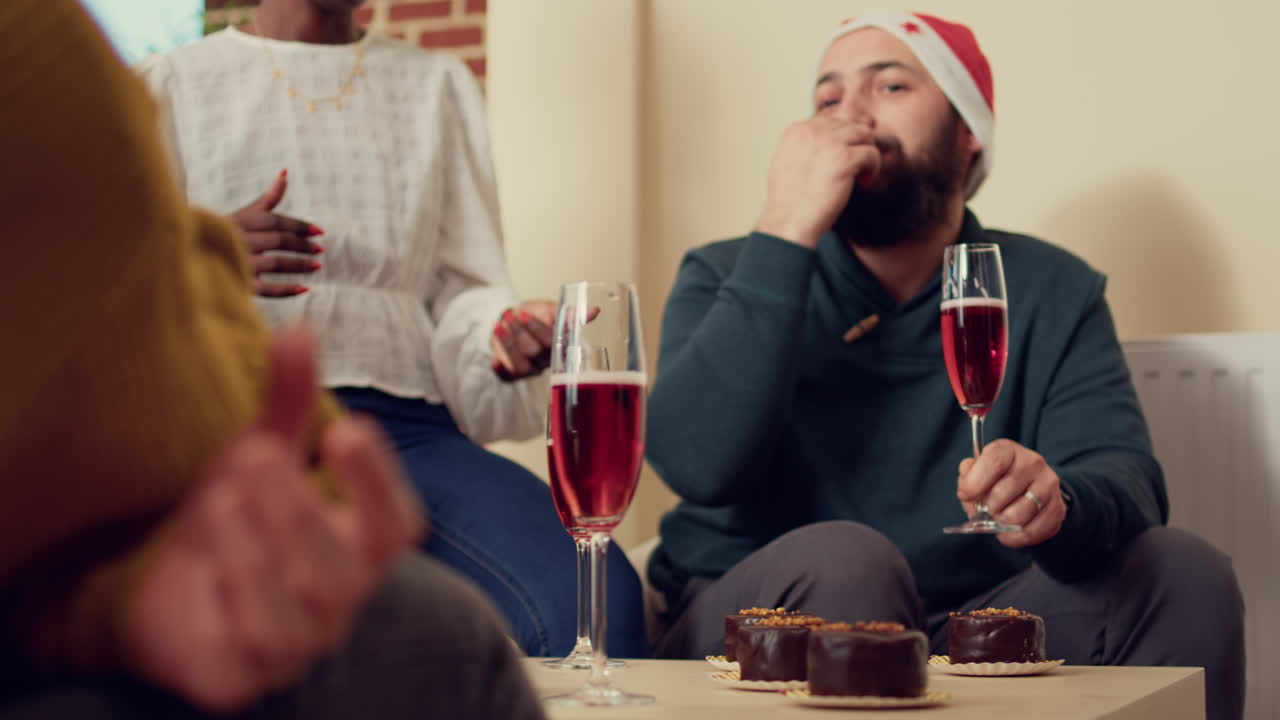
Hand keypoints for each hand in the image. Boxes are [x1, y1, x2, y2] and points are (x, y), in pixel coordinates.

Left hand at [122, 326, 424, 713]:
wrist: (168, 593)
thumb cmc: (236, 519)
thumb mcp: (260, 454)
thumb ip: (286, 401)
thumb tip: (299, 328)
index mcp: (360, 548)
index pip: (395, 524)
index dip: (378, 481)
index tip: (350, 428)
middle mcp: (339, 602)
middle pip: (344, 574)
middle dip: (301, 512)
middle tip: (258, 454)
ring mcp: (293, 648)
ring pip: (295, 619)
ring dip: (259, 554)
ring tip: (220, 498)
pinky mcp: (237, 680)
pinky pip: (242, 660)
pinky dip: (226, 606)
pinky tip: (202, 561)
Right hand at [229, 170, 324, 297]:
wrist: (193, 254)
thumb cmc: (227, 232)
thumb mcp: (246, 213)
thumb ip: (269, 198)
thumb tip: (286, 172)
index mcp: (241, 221)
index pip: (275, 221)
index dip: (299, 226)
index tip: (319, 232)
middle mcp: (239, 239)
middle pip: (278, 240)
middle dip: (302, 245)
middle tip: (320, 250)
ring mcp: (239, 261)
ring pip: (275, 263)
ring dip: (298, 264)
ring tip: (316, 266)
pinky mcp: (239, 283)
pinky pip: (266, 289)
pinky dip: (285, 290)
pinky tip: (303, 288)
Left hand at [490, 300, 555, 380]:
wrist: (515, 319)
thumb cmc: (535, 315)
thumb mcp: (549, 309)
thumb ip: (563, 312)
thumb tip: (587, 312)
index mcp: (560, 346)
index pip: (552, 341)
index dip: (537, 328)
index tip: (523, 314)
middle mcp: (547, 360)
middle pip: (535, 352)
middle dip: (520, 333)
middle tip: (509, 317)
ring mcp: (531, 369)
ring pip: (521, 365)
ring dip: (508, 345)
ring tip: (498, 328)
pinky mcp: (514, 374)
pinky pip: (508, 377)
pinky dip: (501, 370)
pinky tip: (495, 361)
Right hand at [754, 116, 880, 248]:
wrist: (788, 222)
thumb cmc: (789, 201)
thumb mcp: (788, 162)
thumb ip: (807, 145)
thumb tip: (833, 138)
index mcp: (796, 130)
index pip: (831, 120)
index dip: (842, 140)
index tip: (842, 160)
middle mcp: (811, 131)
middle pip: (849, 124)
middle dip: (856, 145)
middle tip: (855, 167)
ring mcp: (829, 143)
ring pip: (864, 133)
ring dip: (866, 153)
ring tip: (860, 174)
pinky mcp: (845, 159)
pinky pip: (872, 153)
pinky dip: (873, 169)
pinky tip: (863, 182)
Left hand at [957, 439, 1066, 547]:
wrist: (1029, 488)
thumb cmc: (996, 479)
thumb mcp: (977, 471)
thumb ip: (968, 476)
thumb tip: (967, 487)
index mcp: (1009, 450)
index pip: (994, 462)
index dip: (975, 482)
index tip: (965, 495)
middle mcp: (1032, 463)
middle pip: (1001, 493)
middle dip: (987, 507)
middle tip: (986, 509)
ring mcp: (1048, 485)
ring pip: (1015, 516)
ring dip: (1001, 523)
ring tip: (999, 518)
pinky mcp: (1057, 508)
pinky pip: (1030, 532)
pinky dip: (1014, 537)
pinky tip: (1009, 530)